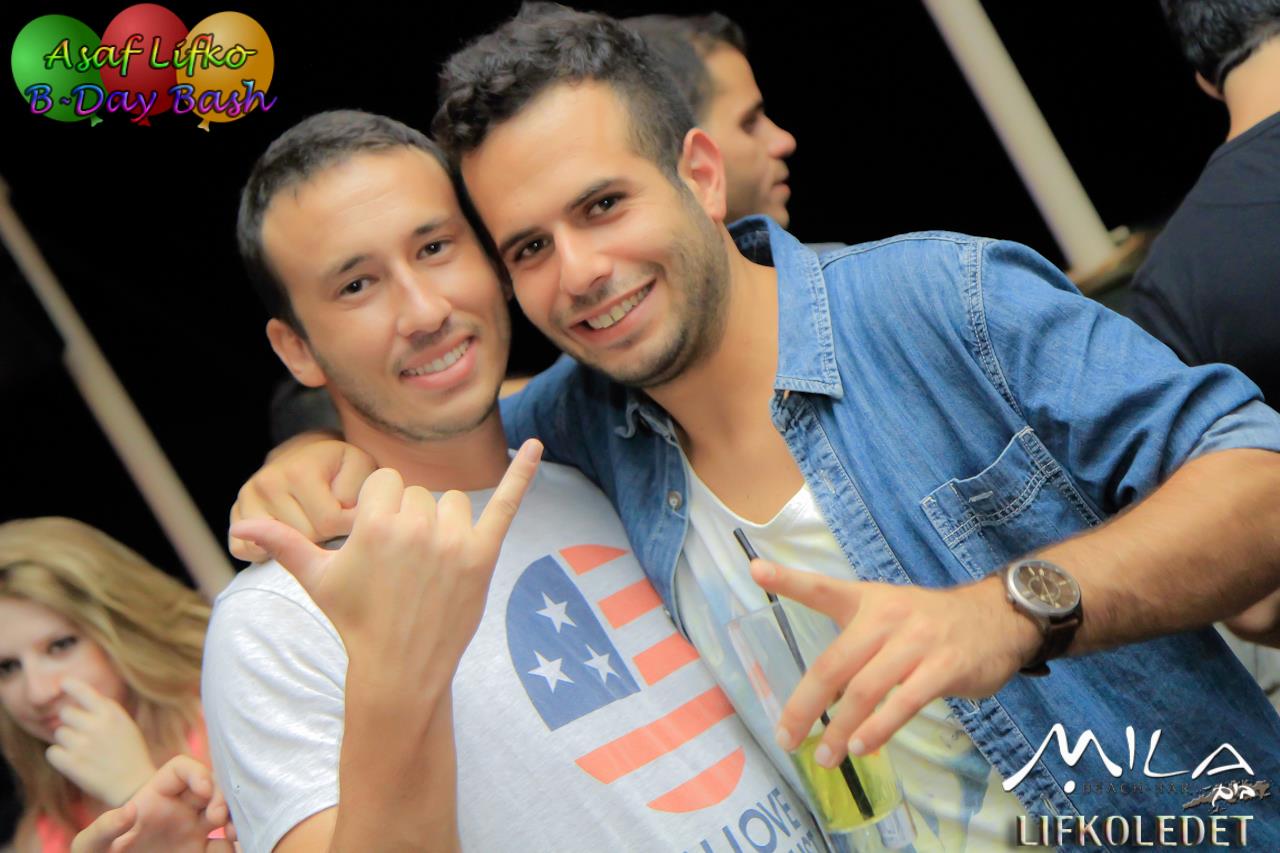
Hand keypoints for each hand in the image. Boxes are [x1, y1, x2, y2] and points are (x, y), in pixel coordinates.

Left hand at [46, 679, 154, 805]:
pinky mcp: (71, 764)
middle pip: (66, 713)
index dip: (71, 685)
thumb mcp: (126, 725)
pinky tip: (74, 762)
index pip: (85, 692)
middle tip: (83, 734)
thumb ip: (106, 710)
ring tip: (83, 751)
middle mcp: (97, 726)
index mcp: (112, 715)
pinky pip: (52, 752)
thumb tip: (81, 695)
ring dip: (67, 741)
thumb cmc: (131, 753)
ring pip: (59, 733)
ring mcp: (83, 745)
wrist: (134, 786)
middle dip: (71, 722)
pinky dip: (59, 757)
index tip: (63, 683)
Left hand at [71, 755, 235, 852]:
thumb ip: (102, 828)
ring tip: (232, 834)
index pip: (182, 769)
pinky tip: (225, 850)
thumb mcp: (90, 846)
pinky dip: (231, 845)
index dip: (197, 772)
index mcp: (154, 798)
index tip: (202, 791)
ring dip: (234, 817)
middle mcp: (177, 810)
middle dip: (221, 797)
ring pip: (225, 812)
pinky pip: (225, 844)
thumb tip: (130, 810)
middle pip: (211, 787)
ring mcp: (191, 832)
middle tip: (217, 819)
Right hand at [229, 435, 376, 561]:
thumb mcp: (360, 468)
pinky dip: (268, 550)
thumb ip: (365, 491)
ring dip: (300, 541)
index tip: (350, 509)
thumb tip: (354, 519)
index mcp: (298, 471)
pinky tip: (286, 534)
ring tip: (310, 519)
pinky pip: (247, 552)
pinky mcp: (235, 517)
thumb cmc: (339, 466)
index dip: (347, 522)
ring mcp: (246, 501)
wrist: (307, 454)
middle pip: (304, 538)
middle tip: (328, 514)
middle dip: (324, 533)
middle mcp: (265, 483)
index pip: (329, 523)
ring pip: (278, 548)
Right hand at [230, 440, 542, 681]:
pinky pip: (506, 503)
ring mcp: (454, 541)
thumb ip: (283, 544)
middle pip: (418, 493)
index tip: (378, 549)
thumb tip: (240, 526)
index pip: (386, 484)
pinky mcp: (483, 555)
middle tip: (402, 569)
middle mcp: (416, 526)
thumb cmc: (355, 620)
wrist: (400, 669)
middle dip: (409, 522)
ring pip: (452, 502)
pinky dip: (523, 473)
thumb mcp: (317, 579)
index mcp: (375, 523)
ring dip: (444, 525)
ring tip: (429, 567)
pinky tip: (539, 446)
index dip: (379, 514)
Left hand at [751, 560, 1040, 768]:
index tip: (755, 569)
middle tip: (786, 737)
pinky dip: (879, 728)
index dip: (787, 578)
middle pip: (833, 664)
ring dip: (840, 728)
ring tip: (823, 756)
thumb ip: (853, 642)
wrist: (998, 618)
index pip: (821, 588)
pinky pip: (904, 702)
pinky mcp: (944, 667)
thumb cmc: (930, 624)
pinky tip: (861, 747)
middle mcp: (886, 617)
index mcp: (866, 600)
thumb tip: (819, 691)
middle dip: (804, 705)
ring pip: (865, 690)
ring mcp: (916, 642)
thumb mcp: (888, 613)